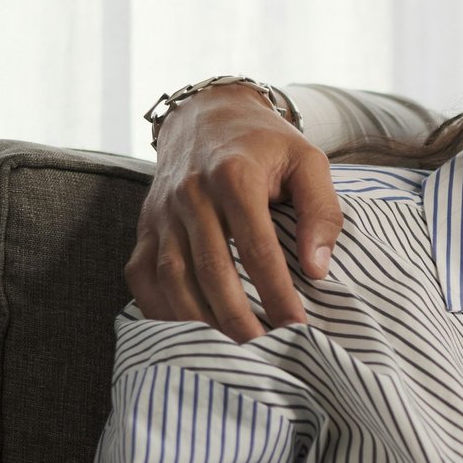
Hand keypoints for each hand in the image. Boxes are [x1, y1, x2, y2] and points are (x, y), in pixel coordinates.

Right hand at [126, 84, 340, 341]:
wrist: (208, 115)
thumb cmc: (268, 144)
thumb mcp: (309, 162)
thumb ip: (322, 211)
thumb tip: (317, 269)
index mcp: (233, 175)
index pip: (257, 245)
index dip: (277, 290)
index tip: (298, 324)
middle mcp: (189, 194)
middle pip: (209, 268)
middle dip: (237, 315)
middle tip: (266, 347)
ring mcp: (161, 212)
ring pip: (172, 276)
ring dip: (199, 319)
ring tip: (232, 347)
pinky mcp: (144, 225)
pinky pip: (141, 274)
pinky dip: (159, 308)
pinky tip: (186, 332)